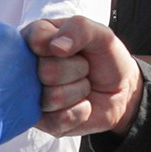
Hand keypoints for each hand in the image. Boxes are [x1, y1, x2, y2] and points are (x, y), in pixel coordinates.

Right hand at [27, 16, 141, 137]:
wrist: (122, 89)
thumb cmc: (105, 57)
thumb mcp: (100, 34)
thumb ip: (79, 28)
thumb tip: (55, 47)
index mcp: (35, 39)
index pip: (36, 40)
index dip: (60, 46)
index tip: (73, 48)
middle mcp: (28, 68)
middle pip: (45, 72)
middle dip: (75, 70)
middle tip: (83, 68)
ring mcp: (33, 97)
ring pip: (52, 98)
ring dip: (78, 91)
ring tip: (83, 85)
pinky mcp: (44, 122)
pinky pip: (58, 120)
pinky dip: (80, 112)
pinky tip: (83, 105)